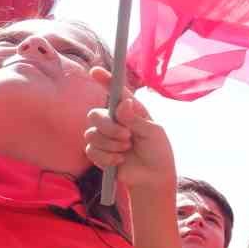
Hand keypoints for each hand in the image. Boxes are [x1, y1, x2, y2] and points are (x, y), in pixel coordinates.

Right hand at [84, 76, 175, 191]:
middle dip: (110, 127)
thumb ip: (136, 119)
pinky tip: (120, 160)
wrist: (152, 176)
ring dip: (111, 144)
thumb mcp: (153, 133)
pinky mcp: (97, 152)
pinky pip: (91, 150)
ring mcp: (103, 135)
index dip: (104, 79)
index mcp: (129, 110)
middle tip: (127, 137)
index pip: (115, 92)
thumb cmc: (157, 151)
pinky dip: (107, 157)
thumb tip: (124, 103)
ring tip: (127, 149)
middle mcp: (113, 120)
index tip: (95, 71)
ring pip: (91, 134)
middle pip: (95, 114)